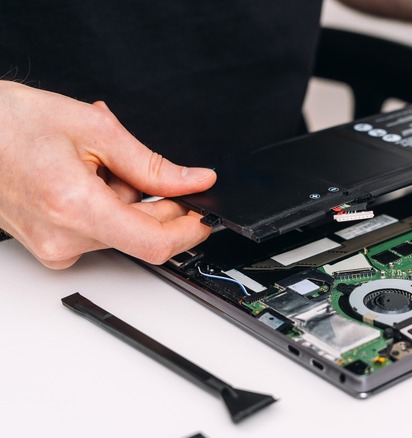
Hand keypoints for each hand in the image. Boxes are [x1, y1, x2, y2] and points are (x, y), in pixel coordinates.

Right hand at [0, 81, 216, 268]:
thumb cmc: (10, 123)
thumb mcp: (94, 129)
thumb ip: (151, 163)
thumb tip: (193, 180)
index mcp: (74, 206)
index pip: (153, 242)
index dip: (188, 230)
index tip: (205, 216)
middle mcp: (61, 238)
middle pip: (141, 234)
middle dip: (157, 203)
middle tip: (140, 165)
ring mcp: (51, 247)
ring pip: (120, 230)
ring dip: (125, 198)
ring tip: (95, 160)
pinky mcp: (47, 247)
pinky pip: (97, 231)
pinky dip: (105, 205)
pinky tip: (85, 175)